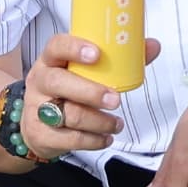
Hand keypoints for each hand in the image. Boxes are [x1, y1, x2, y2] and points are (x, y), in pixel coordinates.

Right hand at [19, 37, 145, 159]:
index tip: (96, 54)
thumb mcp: (83, 73)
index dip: (74, 48)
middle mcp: (40, 81)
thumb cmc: (67, 91)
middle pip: (59, 82)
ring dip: (98, 121)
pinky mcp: (40, 134)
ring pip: (68, 114)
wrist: (34, 125)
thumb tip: (153, 46)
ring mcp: (37, 109)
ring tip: (116, 124)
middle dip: (91, 92)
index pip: (56, 46)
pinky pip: (69, 138)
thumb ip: (119, 60)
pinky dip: (93, 140)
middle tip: (116, 100)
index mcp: (51, 60)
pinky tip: (105, 138)